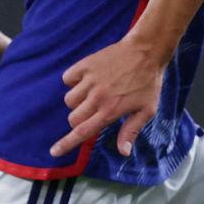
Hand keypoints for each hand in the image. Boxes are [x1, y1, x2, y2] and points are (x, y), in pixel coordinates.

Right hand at [52, 37, 163, 156]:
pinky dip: (73, 81)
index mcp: (110, 111)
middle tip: (93, 112)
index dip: (66, 144)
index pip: (82, 132)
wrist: (146, 52)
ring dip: (77, 101)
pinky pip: (67, 78)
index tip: (54, 152)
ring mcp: (90, 80)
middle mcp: (97, 97)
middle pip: (72, 118)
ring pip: (69, 100)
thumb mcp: (146, 110)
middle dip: (79, 120)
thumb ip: (131, 131)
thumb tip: (123, 152)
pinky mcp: (85, 65)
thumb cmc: (148, 83)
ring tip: (92, 93)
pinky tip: (86, 79)